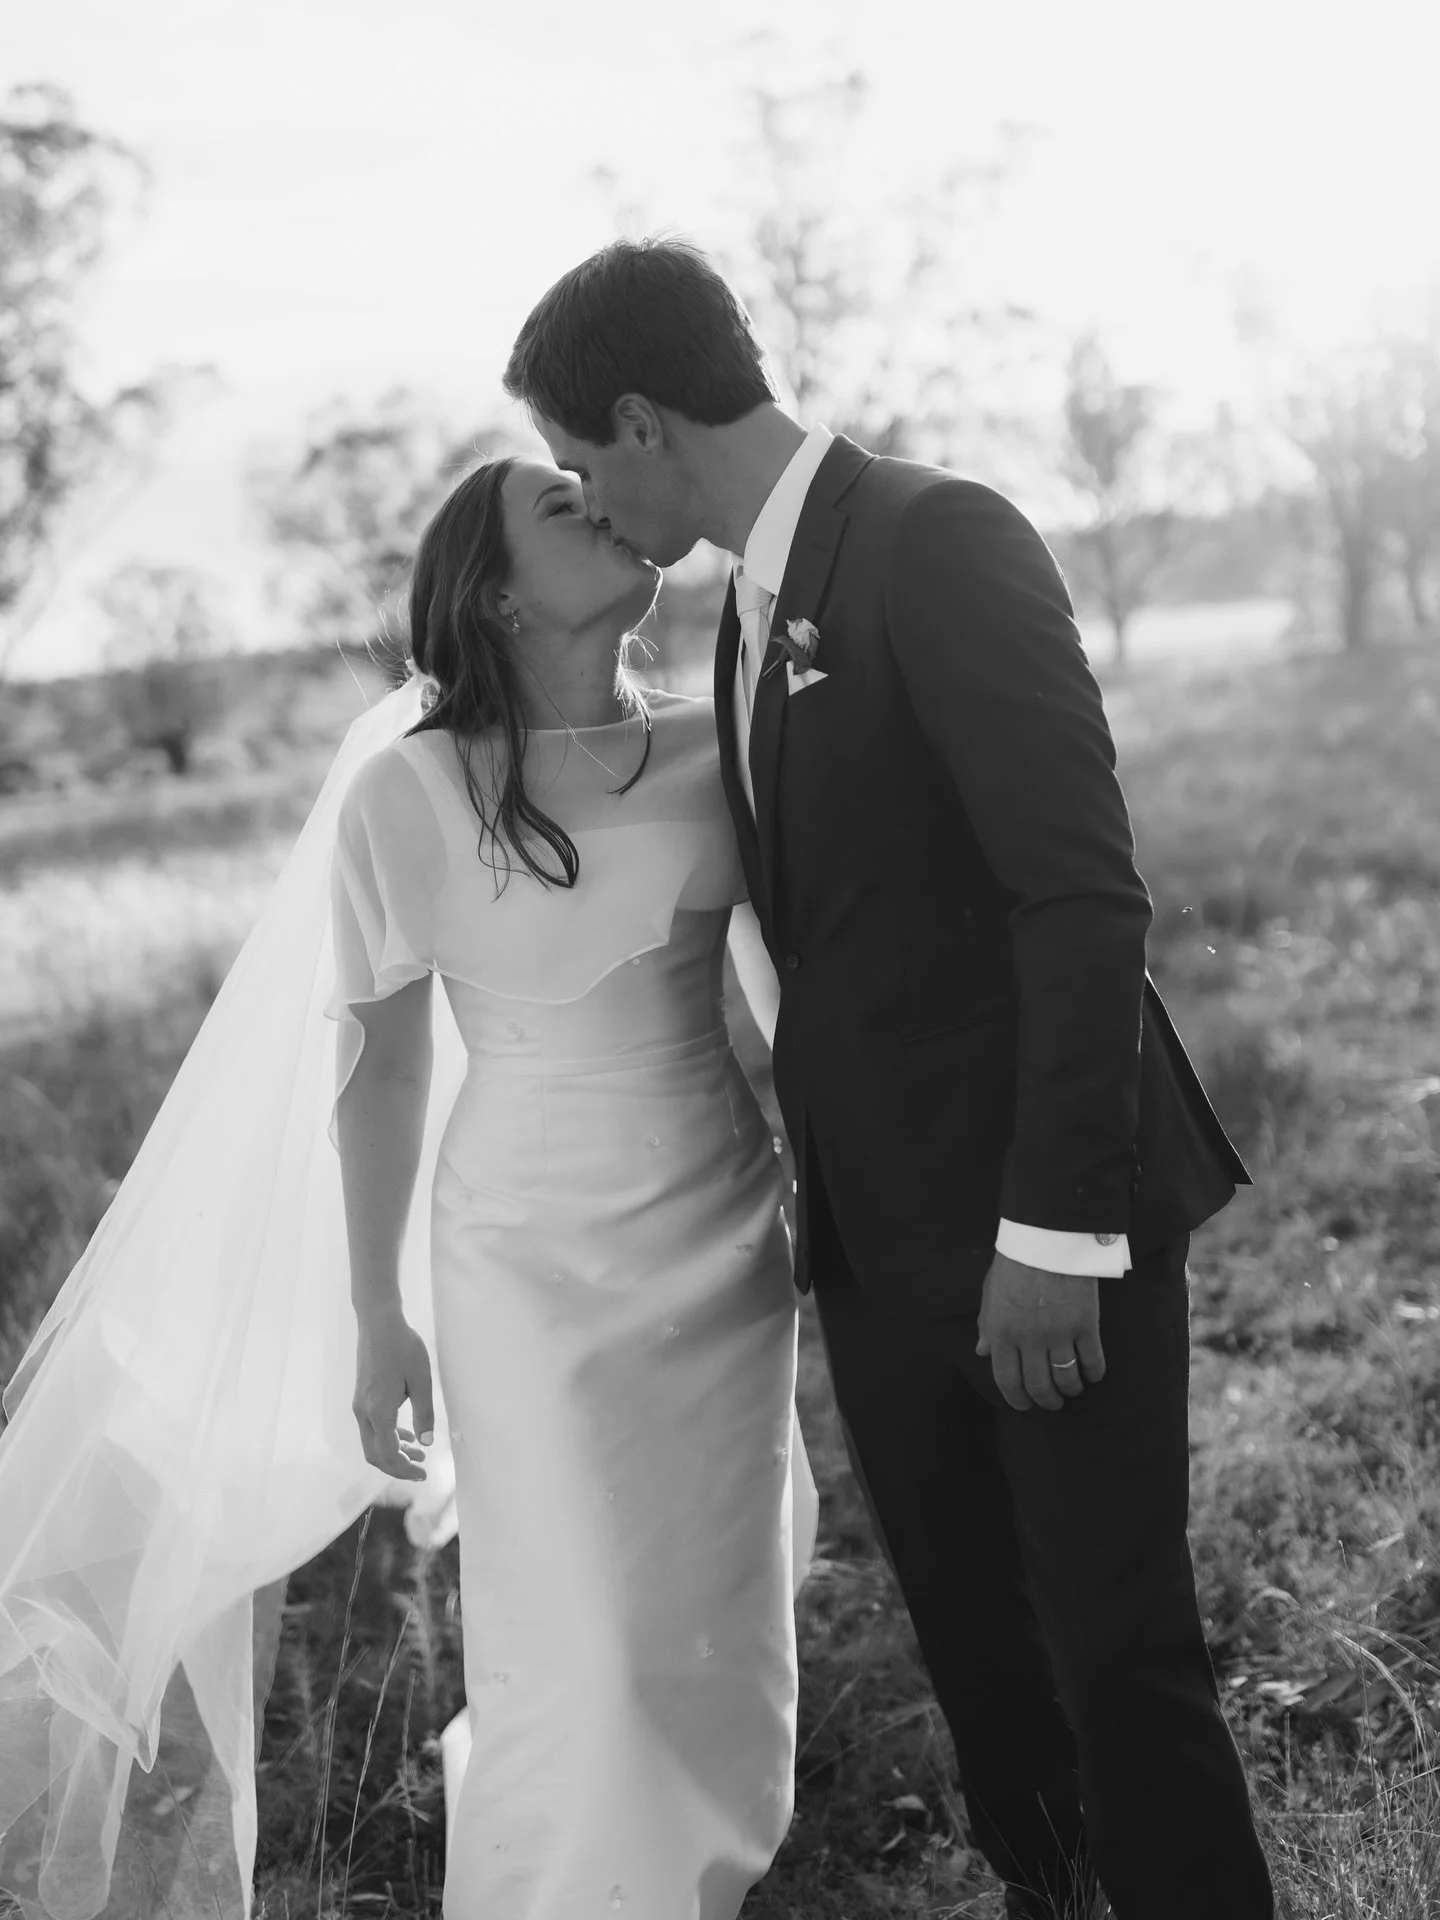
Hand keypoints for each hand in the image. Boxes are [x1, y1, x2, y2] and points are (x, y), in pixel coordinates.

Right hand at [353, 1308, 434, 1480]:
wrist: (378, 1322)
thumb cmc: (403, 1347)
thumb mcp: (421, 1380)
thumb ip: (424, 1414)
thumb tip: (427, 1442)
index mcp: (379, 1411)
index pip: (387, 1455)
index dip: (404, 1469)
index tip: (424, 1473)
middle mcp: (364, 1412)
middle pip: (375, 1455)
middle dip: (397, 1467)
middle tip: (421, 1469)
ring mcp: (360, 1405)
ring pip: (372, 1442)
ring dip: (393, 1452)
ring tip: (418, 1453)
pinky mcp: (361, 1398)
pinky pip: (372, 1428)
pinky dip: (388, 1437)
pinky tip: (406, 1435)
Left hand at [976, 1252, 1105, 1411]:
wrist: (1048, 1238)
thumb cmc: (1015, 1263)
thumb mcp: (990, 1293)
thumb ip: (986, 1326)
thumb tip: (982, 1352)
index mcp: (1001, 1332)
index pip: (1007, 1380)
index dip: (1017, 1399)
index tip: (1025, 1405)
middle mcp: (1028, 1339)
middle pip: (1039, 1386)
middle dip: (1047, 1401)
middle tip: (1053, 1403)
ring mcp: (1058, 1334)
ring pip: (1066, 1379)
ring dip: (1071, 1390)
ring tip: (1073, 1390)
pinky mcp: (1085, 1325)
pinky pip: (1092, 1361)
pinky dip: (1094, 1373)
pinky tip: (1093, 1374)